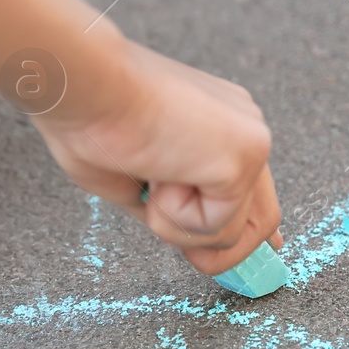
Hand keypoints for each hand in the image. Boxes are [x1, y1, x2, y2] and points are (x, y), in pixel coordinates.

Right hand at [31, 37, 282, 275]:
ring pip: (233, 231)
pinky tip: (156, 172)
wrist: (85, 87)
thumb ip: (173, 206)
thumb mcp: (137, 180)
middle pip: (264, 218)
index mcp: (222, 124)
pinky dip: (174, 217)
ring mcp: (251, 141)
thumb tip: (192, 246)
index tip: (238, 260)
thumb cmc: (91, 122)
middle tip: (191, 257)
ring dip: (179, 226)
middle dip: (226, 255)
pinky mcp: (246, 156)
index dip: (250, 234)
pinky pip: (217, 226)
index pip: (255, 189)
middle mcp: (246, 127)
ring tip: (151, 181)